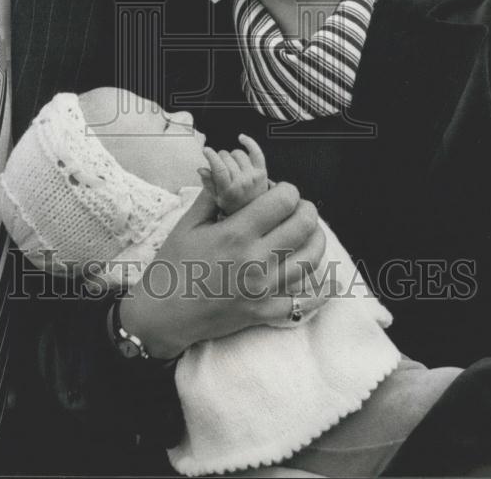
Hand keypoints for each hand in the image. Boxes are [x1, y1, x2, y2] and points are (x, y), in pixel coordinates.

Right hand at [121, 181, 326, 358]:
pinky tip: (328, 277)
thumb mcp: (188, 224)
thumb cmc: (171, 266)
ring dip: (315, 240)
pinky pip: (305, 302)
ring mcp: (263, 289)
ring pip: (311, 259)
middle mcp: (256, 260)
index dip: (287, 190)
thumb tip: (226, 175)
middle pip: (303, 226)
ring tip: (309, 233)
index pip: (282, 201)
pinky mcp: (265, 313)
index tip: (278, 191)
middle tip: (298, 207)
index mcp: (236, 233)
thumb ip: (212, 196)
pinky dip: (321, 290)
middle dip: (306, 209)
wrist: (162, 316)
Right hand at [199, 134, 268, 214]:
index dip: (211, 156)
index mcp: (229, 190)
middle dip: (220, 157)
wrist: (254, 211)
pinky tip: (242, 138)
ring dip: (231, 155)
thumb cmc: (233, 204)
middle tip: (219, 164)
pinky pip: (256, 152)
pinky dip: (249, 142)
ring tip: (231, 164)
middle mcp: (242, 182)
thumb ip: (208, 183)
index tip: (206, 150)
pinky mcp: (262, 171)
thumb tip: (201, 169)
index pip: (219, 168)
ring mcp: (253, 176)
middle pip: (227, 158)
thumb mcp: (216, 198)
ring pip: (238, 153)